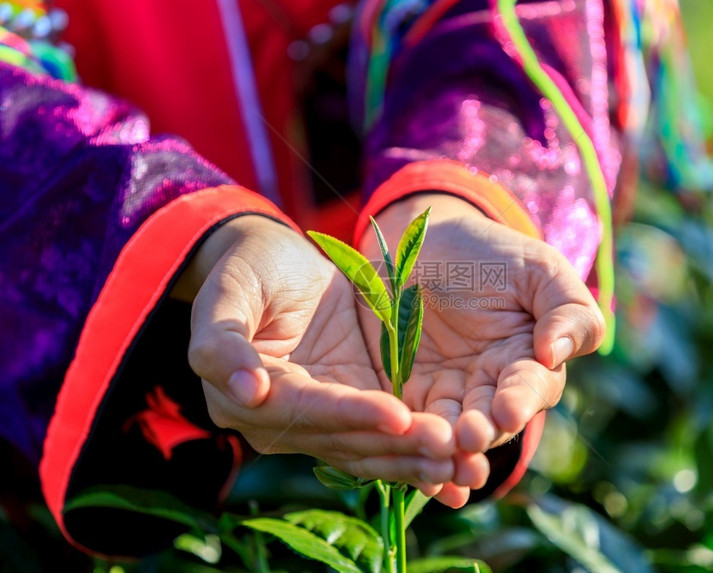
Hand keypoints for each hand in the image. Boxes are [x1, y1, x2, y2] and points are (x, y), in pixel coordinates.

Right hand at [173, 215, 456, 489]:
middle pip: (343, 440)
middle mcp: (280, 423)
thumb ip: (224, 341)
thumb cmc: (249, 269)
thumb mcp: (229, 292)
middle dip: (397, 447)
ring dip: (416, 462)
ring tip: (464, 466)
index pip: (304, 410)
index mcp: (241, 396)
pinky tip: (458, 471)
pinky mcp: (351, 412)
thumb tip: (250, 392)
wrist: (276, 266)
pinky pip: (384, 442)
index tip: (398, 416)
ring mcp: (319, 422)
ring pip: (369, 451)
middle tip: (448, 447)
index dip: (350, 414)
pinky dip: (419, 458)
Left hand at [358, 195, 604, 503]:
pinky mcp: (404, 393)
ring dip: (445, 443)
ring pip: (449, 428)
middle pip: (490, 419)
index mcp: (527, 359)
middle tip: (470, 437)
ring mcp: (446, 393)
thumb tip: (556, 354)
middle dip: (482, 430)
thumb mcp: (536, 269)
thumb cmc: (489, 254)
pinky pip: (407, 420)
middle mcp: (489, 386)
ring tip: (438, 447)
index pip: (531, 387)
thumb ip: (566, 309)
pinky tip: (402, 446)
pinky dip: (408, 437)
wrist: (424, 244)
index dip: (521, 400)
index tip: (508, 411)